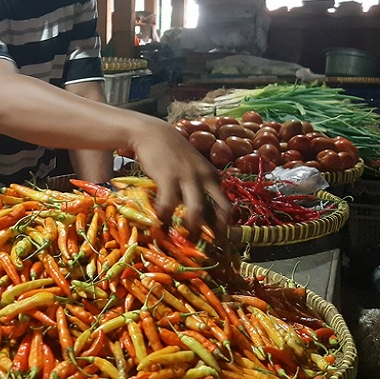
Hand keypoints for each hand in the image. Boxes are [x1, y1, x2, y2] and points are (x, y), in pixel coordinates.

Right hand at [130, 120, 233, 244]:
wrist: (152, 133)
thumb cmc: (172, 152)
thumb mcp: (193, 167)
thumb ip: (198, 185)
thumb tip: (200, 212)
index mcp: (213, 176)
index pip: (226, 206)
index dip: (223, 226)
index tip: (215, 240)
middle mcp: (205, 177)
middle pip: (220, 211)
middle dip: (213, 232)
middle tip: (202, 245)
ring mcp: (188, 177)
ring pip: (196, 212)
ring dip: (189, 229)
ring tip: (179, 238)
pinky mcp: (168, 177)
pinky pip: (168, 204)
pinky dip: (164, 216)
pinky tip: (158, 220)